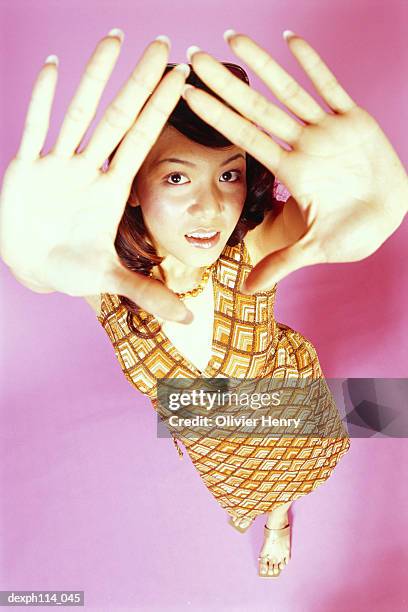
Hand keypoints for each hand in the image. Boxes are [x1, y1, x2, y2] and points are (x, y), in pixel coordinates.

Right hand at [0, 31, 192, 323]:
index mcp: (113, 190)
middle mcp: (90, 169)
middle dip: (139, 83)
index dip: (162, 111)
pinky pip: (35, 126)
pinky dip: (41, 98)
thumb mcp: (109, 279)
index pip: (143, 142)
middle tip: (162, 45)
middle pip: (119, 118)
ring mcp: (58, 164)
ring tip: (114, 39)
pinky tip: (52, 66)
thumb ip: (148, 293)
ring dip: (96, 78)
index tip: (183, 78)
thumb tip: (190, 319)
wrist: (32, 266)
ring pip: (80, 112)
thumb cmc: (71, 268)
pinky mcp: (27, 166)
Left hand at [182, 30, 407, 290]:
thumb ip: (281, 264)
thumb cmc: (354, 234)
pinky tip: (292, 39)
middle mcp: (303, 146)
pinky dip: (314, 64)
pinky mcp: (356, 120)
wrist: (390, 219)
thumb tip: (245, 290)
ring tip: (232, 38)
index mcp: (291, 172)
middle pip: (256, 109)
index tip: (186, 97)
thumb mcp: (316, 250)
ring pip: (288, 90)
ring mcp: (327, 130)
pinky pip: (332, 86)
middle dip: (226, 84)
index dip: (216, 118)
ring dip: (263, 64)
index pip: (245, 138)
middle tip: (192, 56)